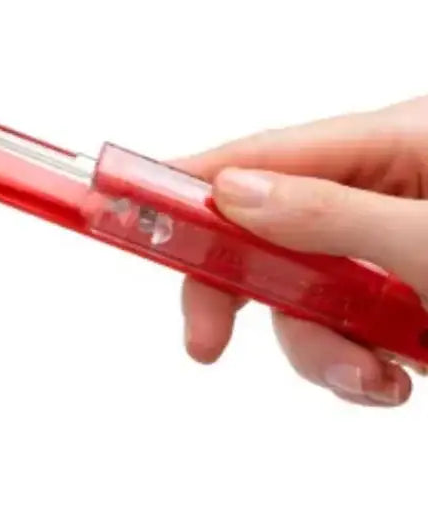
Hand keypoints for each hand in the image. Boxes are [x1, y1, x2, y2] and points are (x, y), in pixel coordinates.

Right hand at [176, 98, 427, 406]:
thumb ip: (330, 215)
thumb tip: (230, 192)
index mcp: (399, 143)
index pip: (268, 155)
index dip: (192, 181)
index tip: (126, 206)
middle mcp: (385, 191)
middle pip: (268, 231)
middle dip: (245, 293)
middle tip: (206, 340)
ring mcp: (389, 249)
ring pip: (302, 295)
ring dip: (321, 349)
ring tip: (372, 378)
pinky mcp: (401, 301)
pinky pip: (341, 329)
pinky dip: (352, 365)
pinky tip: (390, 383)